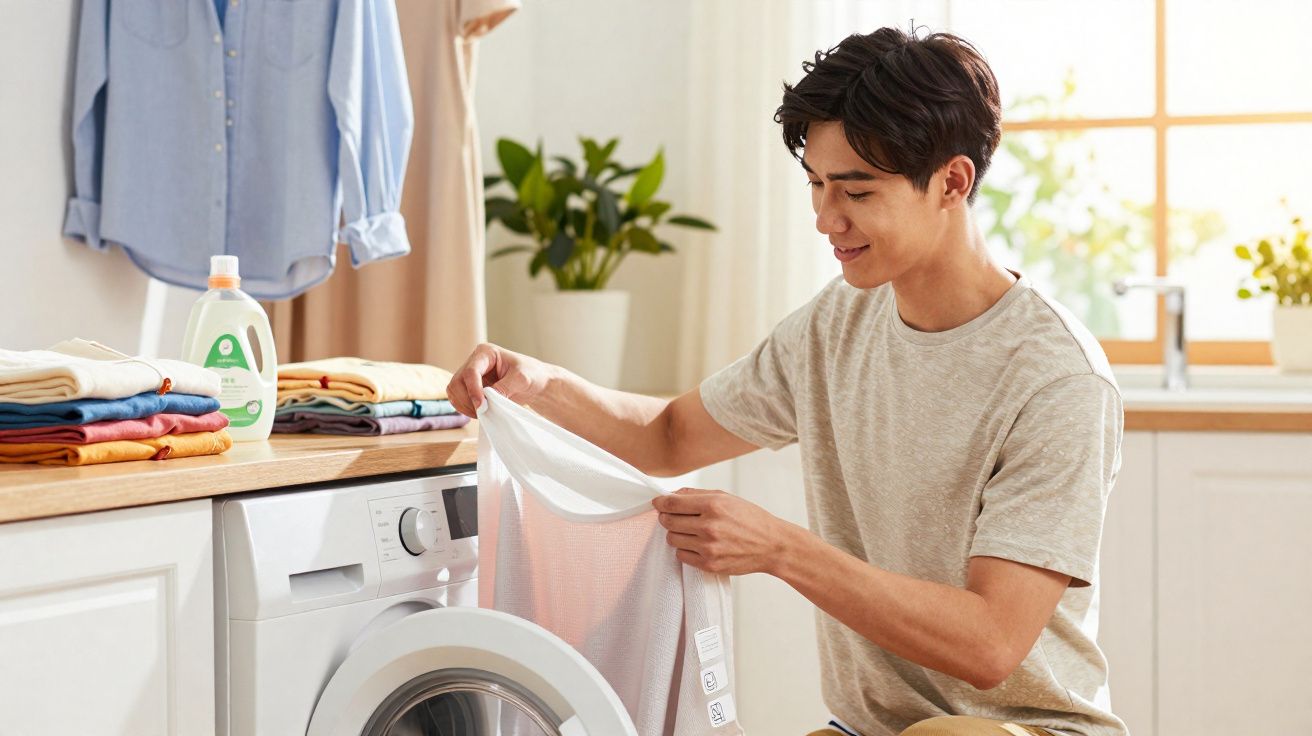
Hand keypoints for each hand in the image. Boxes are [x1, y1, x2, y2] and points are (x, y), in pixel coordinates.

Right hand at [446, 343, 554, 416]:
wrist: (534, 382)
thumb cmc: (530, 375)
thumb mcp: (522, 379)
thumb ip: (505, 387)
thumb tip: (487, 399)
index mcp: (485, 352)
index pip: (471, 371)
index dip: (474, 390)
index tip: (482, 405)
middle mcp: (474, 361)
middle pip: (457, 382)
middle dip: (468, 399)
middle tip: (484, 412)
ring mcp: (469, 375)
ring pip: (454, 391)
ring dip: (465, 405)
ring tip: (483, 413)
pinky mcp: (469, 388)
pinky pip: (457, 399)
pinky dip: (465, 409)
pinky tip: (479, 412)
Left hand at [652, 488, 797, 575]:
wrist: (771, 545)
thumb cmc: (750, 519)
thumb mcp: (726, 497)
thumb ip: (696, 494)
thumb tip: (671, 494)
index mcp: (713, 505)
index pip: (672, 503)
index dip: (660, 502)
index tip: (658, 503)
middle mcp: (709, 526)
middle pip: (668, 521)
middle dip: (667, 518)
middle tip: (675, 517)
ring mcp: (708, 547)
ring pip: (672, 539)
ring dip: (677, 534)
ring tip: (690, 532)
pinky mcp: (709, 564)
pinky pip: (681, 556)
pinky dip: (685, 550)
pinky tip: (697, 545)